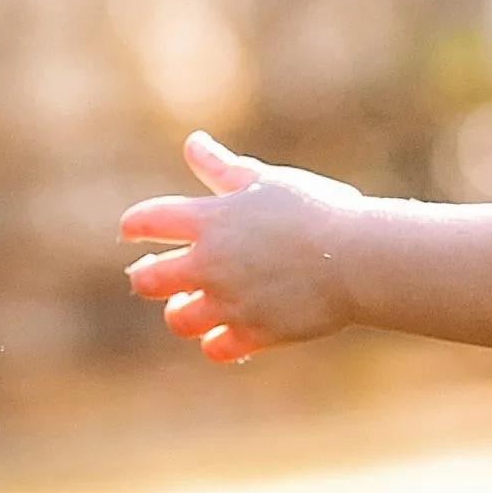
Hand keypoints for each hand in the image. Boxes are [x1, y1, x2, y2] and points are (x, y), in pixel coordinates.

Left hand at [117, 130, 363, 359]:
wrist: (357, 258)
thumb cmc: (316, 210)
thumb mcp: (266, 181)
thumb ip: (222, 167)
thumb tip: (192, 142)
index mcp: (209, 220)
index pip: (147, 221)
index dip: (135, 226)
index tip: (134, 230)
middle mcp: (210, 264)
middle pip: (147, 280)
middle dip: (147, 276)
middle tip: (156, 273)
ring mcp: (230, 303)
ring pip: (178, 320)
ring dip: (181, 313)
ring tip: (192, 306)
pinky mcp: (255, 333)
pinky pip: (217, 350)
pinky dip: (217, 344)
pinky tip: (226, 334)